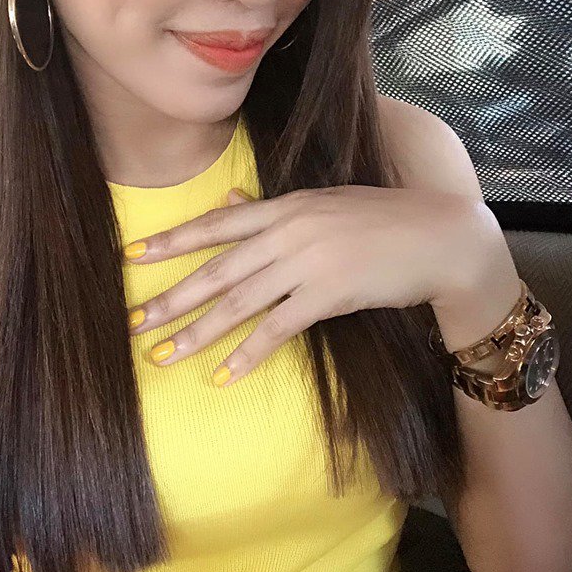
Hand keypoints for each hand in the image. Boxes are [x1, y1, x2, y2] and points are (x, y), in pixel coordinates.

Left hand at [124, 184, 488, 386]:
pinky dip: (248, 353)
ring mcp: (307, 262)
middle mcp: (288, 231)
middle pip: (217, 269)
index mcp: (284, 205)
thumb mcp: (322, 203)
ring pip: (239, 302)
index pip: (216, 224)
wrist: (437, 236)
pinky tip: (224, 374)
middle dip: (171, 297)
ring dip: (198, 332)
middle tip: (134, 321)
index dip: (172, 240)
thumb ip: (274, 206)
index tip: (134, 255)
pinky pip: (278, 328)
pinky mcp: (329, 295)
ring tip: (165, 355)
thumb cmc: (380, 219)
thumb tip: (232, 196)